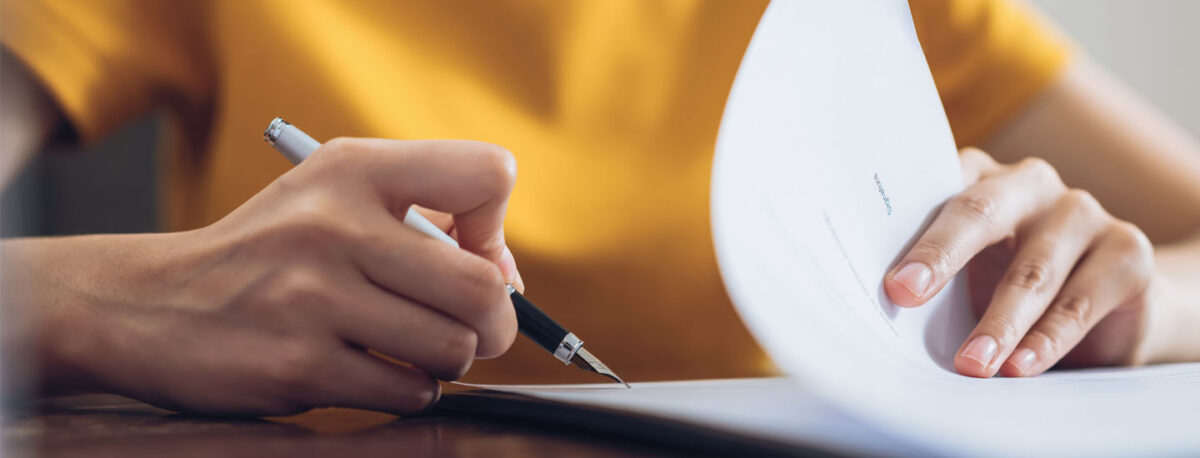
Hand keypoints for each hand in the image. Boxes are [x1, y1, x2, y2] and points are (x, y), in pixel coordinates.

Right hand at [1, 138, 521, 414]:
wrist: (149, 305)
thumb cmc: (268, 253)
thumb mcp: (333, 196)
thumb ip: (425, 217)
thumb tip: (508, 279)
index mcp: (354, 169)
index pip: (487, 176)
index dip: (496, 229)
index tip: (468, 255)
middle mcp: (335, 224)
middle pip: (484, 287)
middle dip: (495, 322)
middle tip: (472, 330)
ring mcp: (314, 297)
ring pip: (452, 347)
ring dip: (446, 361)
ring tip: (407, 349)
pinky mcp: (299, 363)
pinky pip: (407, 391)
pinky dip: (406, 390)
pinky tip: (370, 371)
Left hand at [884, 148, 1154, 377]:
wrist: (1106, 313)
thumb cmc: (1008, 288)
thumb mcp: (966, 278)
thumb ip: (931, 279)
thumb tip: (878, 310)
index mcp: (979, 178)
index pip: (935, 189)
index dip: (906, 228)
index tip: (884, 276)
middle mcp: (1029, 183)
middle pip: (981, 212)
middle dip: (940, 255)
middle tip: (904, 296)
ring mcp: (1081, 212)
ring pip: (1032, 269)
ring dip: (998, 321)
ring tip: (971, 364)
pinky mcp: (1126, 250)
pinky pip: (1080, 299)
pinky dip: (1048, 338)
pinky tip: (1022, 366)